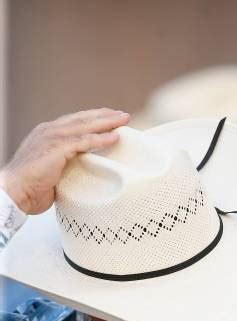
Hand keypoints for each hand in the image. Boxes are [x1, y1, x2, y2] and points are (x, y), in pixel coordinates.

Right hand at [0, 108, 129, 214]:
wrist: (14, 192)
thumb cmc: (30, 187)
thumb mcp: (51, 171)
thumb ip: (64, 165)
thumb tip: (80, 171)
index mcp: (47, 134)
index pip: (74, 122)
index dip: (93, 119)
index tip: (110, 118)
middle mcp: (50, 131)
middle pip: (83, 119)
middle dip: (104, 116)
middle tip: (123, 115)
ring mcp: (53, 137)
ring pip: (86, 126)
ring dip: (107, 122)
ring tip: (124, 120)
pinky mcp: (57, 148)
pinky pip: (84, 141)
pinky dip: (101, 138)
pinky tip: (115, 136)